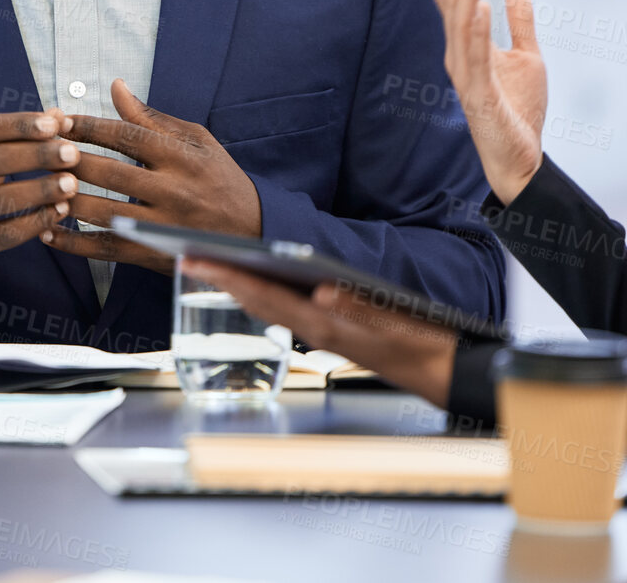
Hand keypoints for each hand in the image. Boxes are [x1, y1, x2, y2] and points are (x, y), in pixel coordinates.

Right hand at [0, 111, 79, 272]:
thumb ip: (14, 135)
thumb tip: (59, 115)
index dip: (19, 125)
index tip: (56, 124)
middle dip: (36, 156)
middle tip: (71, 154)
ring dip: (39, 190)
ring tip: (71, 184)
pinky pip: (2, 235)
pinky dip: (34, 223)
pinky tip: (57, 212)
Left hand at [43, 79, 260, 274]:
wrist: (255, 230)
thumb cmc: (220, 178)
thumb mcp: (195, 140)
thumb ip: (151, 118)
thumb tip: (115, 86)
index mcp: (182, 156)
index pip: (126, 135)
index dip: (88, 126)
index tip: (57, 119)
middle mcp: (173, 190)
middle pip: (111, 172)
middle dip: (69, 159)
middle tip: (36, 150)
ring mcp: (164, 225)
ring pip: (105, 212)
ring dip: (67, 200)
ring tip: (37, 187)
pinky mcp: (155, 253)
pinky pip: (108, 248)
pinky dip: (74, 243)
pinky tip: (47, 232)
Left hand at [182, 258, 456, 406]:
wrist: (439, 371)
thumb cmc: (419, 344)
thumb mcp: (394, 323)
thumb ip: (360, 308)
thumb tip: (324, 291)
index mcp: (326, 325)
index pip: (266, 297)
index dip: (229, 277)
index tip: (198, 259)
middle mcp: (315, 329)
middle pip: (257, 301)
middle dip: (221, 278)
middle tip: (187, 256)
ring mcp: (320, 331)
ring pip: (268, 306)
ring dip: (237, 285)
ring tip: (210, 265)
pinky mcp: (329, 330)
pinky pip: (284, 310)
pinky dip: (261, 294)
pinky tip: (253, 284)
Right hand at [425, 0, 547, 203]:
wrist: (520, 158)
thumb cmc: (518, 110)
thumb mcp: (527, 56)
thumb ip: (519, 20)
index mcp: (468, 47)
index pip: (455, 0)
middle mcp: (459, 57)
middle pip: (452, 6)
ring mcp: (466, 76)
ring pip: (460, 26)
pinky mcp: (478, 95)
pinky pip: (475, 58)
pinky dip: (476, 31)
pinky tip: (478, 6)